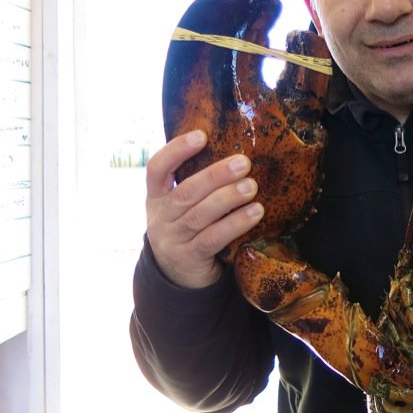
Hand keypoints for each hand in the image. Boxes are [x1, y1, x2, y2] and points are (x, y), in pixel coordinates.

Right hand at [145, 130, 264, 288]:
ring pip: (199, 215)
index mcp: (157, 197)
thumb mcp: (182, 206)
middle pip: (185, 192)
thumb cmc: (189, 229)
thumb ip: (198, 184)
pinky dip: (235, 224)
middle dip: (215, 175)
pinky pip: (212, 238)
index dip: (176, 150)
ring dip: (228, 198)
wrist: (179, 276)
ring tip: (251, 186)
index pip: (157, 169)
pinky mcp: (189, 258)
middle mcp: (160, 217)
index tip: (201, 135)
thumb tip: (236, 153)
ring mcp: (172, 239)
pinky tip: (256, 212)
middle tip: (243, 162)